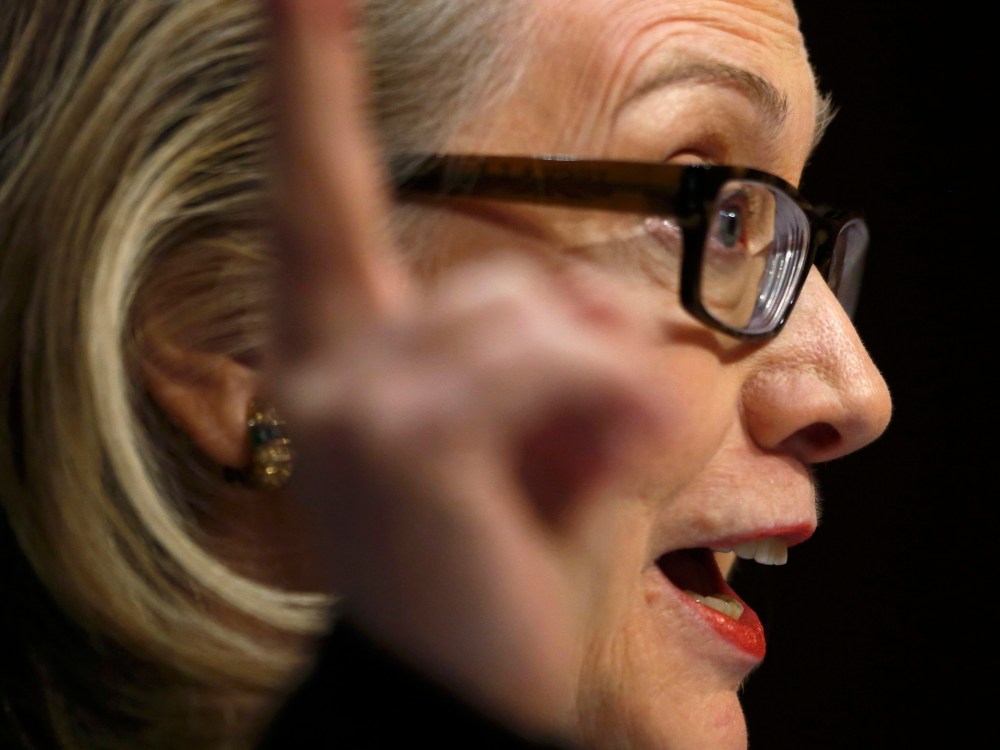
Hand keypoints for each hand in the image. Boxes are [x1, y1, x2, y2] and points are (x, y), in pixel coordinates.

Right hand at [266, 1, 672, 738]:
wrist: (469, 697)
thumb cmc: (511, 561)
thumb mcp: (545, 442)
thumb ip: (562, 351)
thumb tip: (619, 324)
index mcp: (346, 353)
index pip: (317, 194)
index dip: (306, 85)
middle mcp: (326, 363)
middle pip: (505, 272)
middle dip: (585, 355)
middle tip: (584, 455)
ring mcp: (352, 396)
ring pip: (536, 307)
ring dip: (604, 388)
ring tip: (585, 474)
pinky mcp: (402, 434)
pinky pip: (552, 357)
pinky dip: (612, 406)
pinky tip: (594, 472)